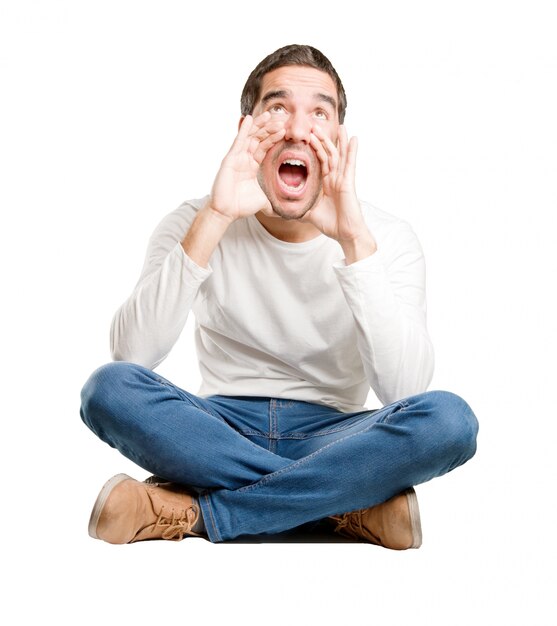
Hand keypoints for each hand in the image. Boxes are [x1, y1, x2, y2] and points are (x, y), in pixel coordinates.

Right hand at [209, 112, 284, 222]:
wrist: (227, 211)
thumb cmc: (242, 206)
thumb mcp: (264, 201)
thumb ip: (275, 201)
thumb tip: (288, 210)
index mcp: (252, 166)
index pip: (265, 147)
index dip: (274, 138)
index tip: (285, 131)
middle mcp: (245, 159)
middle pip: (259, 139)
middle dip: (269, 129)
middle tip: (281, 120)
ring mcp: (237, 158)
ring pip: (250, 137)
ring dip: (260, 126)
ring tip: (269, 115)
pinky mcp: (230, 159)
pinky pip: (238, 141)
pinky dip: (244, 129)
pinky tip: (249, 118)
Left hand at [302, 124, 376, 261]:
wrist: (345, 233)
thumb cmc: (331, 224)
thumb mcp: (309, 213)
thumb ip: (300, 207)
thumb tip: (283, 208)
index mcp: (324, 183)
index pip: (317, 161)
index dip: (312, 149)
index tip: (304, 137)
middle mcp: (333, 178)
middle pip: (327, 154)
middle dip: (321, 139)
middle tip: (313, 125)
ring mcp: (341, 179)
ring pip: (338, 155)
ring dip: (336, 140)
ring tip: (338, 125)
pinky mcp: (348, 183)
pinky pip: (350, 164)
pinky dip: (352, 151)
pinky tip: (353, 138)